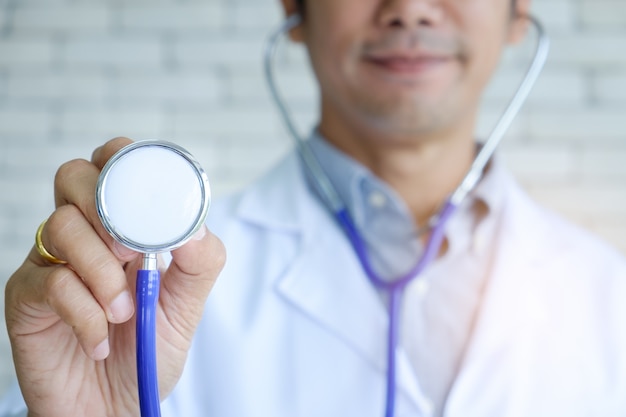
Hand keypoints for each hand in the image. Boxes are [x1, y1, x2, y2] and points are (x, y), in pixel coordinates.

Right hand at [4, 137, 225, 416]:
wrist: (116, 407)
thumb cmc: (150, 350)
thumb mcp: (186, 305)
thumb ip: (199, 262)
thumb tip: (195, 225)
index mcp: (123, 226)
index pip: (114, 165)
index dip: (125, 161)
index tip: (151, 195)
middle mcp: (84, 235)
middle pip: (75, 176)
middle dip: (108, 208)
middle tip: (133, 253)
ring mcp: (52, 263)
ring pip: (61, 225)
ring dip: (103, 273)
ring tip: (123, 313)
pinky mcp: (27, 298)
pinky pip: (50, 283)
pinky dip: (85, 314)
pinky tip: (99, 340)